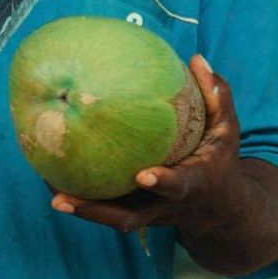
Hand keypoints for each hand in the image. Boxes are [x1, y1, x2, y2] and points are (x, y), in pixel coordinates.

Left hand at [51, 53, 245, 236]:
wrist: (220, 211)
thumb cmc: (221, 161)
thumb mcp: (228, 131)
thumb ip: (217, 97)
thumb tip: (196, 59)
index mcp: (192, 185)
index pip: (177, 187)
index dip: (162, 183)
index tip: (143, 175)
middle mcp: (166, 206)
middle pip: (129, 217)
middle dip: (96, 211)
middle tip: (61, 198)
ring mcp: (149, 214)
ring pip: (112, 218)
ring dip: (80, 208)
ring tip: (49, 190)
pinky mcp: (136, 212)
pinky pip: (106, 208)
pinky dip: (81, 198)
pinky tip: (53, 177)